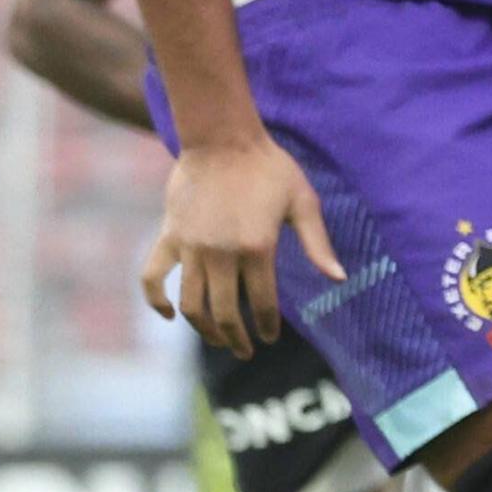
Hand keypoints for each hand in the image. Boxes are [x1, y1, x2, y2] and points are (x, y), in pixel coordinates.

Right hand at [141, 138, 342, 355]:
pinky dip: (156, 301)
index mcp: (258, 248)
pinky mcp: (168, 237)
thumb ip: (317, 244)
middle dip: (237, 339)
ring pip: (191, 304)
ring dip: (203, 329)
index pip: (262, 304)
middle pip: (225, 313)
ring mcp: (191, 247)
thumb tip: (339, 279)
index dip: (266, 327)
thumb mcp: (303, 202)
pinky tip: (169, 316)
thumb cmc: (269, 168)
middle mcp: (221, 253)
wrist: (221, 139)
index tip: (271, 338)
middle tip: (246, 351)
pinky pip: (152, 277)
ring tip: (217, 340)